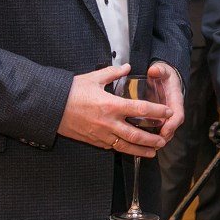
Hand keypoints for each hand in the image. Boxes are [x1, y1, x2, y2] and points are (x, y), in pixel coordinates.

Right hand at [57, 63, 171, 155]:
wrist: (50, 107)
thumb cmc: (71, 91)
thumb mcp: (94, 78)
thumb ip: (113, 73)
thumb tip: (127, 67)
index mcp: (111, 105)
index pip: (141, 109)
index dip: (157, 112)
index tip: (168, 112)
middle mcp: (109, 123)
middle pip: (137, 134)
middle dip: (153, 139)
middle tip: (164, 139)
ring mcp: (101, 134)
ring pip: (126, 146)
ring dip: (142, 150)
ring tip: (153, 151)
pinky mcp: (94, 141)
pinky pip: (113, 146)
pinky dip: (124, 149)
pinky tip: (131, 149)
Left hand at [147, 60, 184, 143]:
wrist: (164, 77)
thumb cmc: (164, 75)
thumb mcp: (163, 70)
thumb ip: (159, 70)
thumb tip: (154, 70)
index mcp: (175, 100)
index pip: (178, 115)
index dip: (172, 124)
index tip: (165, 131)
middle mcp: (172, 110)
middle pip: (172, 127)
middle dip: (164, 137)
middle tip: (155, 144)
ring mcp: (166, 116)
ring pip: (165, 131)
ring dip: (158, 140)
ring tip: (148, 147)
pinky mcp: (159, 118)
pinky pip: (157, 130)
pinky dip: (151, 138)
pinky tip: (142, 143)